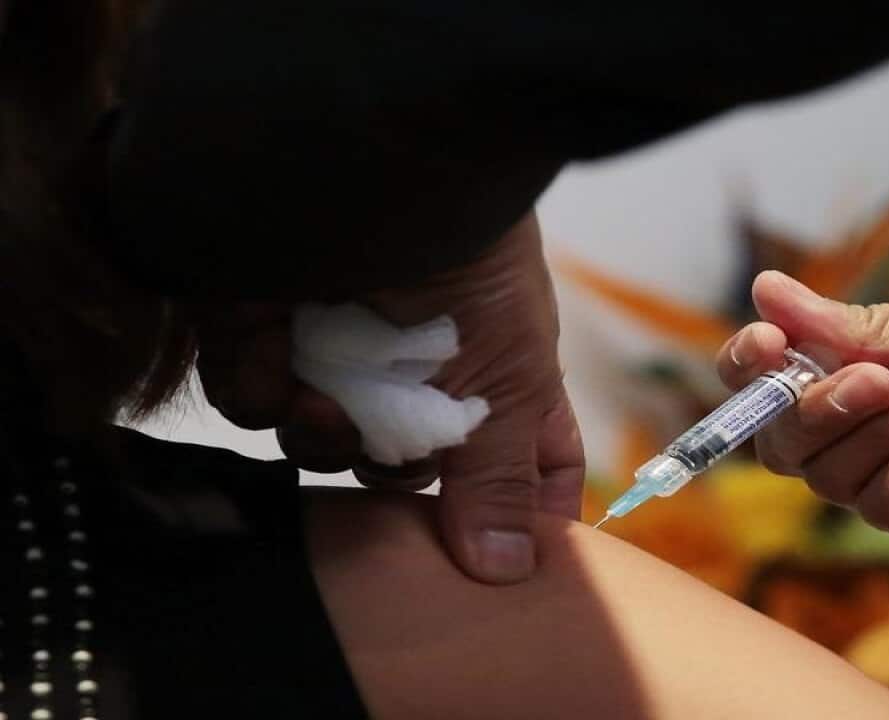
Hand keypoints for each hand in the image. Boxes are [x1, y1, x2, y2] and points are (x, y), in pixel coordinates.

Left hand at [195, 213, 583, 582]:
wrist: (373, 162)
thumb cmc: (471, 260)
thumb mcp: (508, 375)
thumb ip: (499, 478)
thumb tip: (508, 575)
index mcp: (498, 371)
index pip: (528, 456)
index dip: (526, 508)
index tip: (516, 560)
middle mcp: (421, 365)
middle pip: (407, 466)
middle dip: (397, 474)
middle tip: (400, 456)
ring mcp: (343, 347)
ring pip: (323, 442)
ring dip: (324, 434)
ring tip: (328, 401)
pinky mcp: (266, 328)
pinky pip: (255, 399)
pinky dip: (264, 389)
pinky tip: (283, 357)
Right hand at [717, 271, 888, 553]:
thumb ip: (867, 326)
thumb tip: (765, 291)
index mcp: (884, 365)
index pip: (781, 382)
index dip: (754, 369)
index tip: (768, 344)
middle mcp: (886, 427)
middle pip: (789, 441)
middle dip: (820, 407)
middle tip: (886, 379)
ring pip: (835, 477)